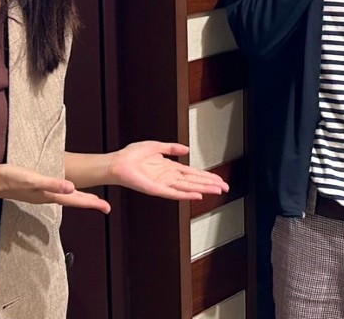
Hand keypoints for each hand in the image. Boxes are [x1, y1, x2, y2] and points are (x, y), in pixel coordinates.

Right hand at [0, 164, 110, 211]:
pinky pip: (57, 193)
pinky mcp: (36, 189)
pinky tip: (67, 190)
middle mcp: (48, 197)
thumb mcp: (33, 179)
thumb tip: (72, 188)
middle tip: (105, 207)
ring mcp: (41, 194)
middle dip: (91, 203)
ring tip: (92, 200)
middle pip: (74, 201)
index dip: (93, 203)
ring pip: (67, 198)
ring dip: (80, 199)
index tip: (107, 208)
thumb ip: (52, 184)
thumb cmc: (10, 179)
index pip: (77, 200)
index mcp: (50, 195)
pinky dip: (67, 193)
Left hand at [106, 141, 229, 200]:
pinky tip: (196, 196)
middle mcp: (169, 177)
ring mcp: (164, 184)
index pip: (193, 173)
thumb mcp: (156, 146)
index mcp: (170, 168)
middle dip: (210, 184)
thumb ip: (172, 148)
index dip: (207, 176)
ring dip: (203, 189)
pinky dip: (185, 195)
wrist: (117, 162)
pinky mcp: (156, 189)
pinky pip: (173, 193)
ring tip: (217, 191)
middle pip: (195, 181)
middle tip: (225, 188)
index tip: (219, 180)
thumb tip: (186, 149)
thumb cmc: (131, 155)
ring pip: (188, 187)